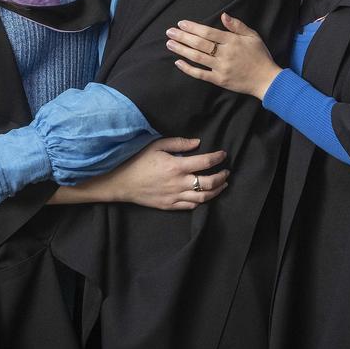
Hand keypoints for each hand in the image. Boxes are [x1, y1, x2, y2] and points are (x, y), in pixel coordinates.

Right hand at [91, 136, 228, 209]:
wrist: (122, 183)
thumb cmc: (138, 161)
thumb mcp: (156, 145)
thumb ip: (178, 143)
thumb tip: (197, 143)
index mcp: (176, 166)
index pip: (205, 162)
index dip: (218, 158)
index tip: (223, 154)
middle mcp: (178, 183)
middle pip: (209, 183)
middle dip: (222, 177)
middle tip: (227, 171)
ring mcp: (175, 196)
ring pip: (203, 197)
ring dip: (217, 191)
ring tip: (222, 184)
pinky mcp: (170, 205)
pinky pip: (191, 206)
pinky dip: (202, 201)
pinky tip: (205, 195)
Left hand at [166, 13, 280, 100]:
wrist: (266, 79)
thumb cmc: (260, 55)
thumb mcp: (252, 36)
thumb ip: (237, 25)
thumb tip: (223, 15)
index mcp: (232, 41)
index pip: (208, 32)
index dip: (193, 27)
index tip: (181, 23)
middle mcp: (225, 54)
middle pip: (199, 44)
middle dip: (182, 37)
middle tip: (169, 32)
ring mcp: (221, 68)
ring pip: (197, 57)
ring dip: (181, 50)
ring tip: (170, 44)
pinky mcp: (219, 80)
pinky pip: (200, 74)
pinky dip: (188, 68)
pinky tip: (178, 62)